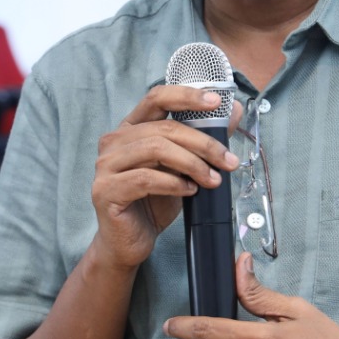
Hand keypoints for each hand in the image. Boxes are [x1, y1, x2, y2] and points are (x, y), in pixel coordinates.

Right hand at [89, 86, 241, 271]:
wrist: (130, 242)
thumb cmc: (155, 202)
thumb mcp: (184, 168)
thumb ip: (203, 140)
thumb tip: (233, 111)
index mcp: (131, 128)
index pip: (157, 97)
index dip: (186, 95)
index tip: (216, 101)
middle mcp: (114, 141)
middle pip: (164, 128)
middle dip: (203, 143)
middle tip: (228, 161)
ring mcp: (106, 165)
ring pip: (156, 149)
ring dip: (192, 164)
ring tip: (212, 180)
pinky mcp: (105, 190)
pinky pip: (145, 178)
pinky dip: (173, 183)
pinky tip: (190, 191)